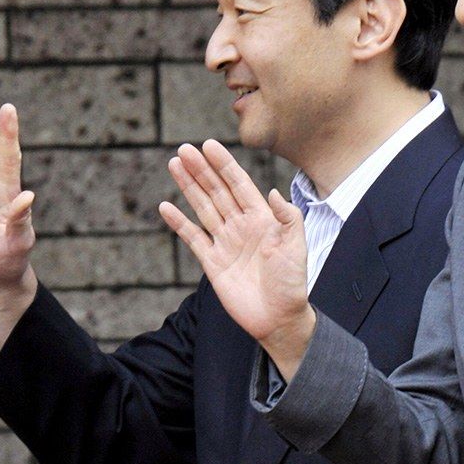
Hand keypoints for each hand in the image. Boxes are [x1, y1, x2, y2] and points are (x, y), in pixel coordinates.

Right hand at [162, 140, 315, 373]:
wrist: (279, 319)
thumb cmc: (292, 283)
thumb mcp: (297, 247)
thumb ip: (288, 218)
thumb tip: (273, 192)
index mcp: (262, 219)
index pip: (240, 185)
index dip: (224, 165)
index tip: (209, 145)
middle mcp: (242, 227)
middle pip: (217, 191)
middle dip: (201, 170)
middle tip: (184, 149)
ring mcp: (225, 243)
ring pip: (203, 208)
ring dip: (189, 187)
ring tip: (175, 165)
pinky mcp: (213, 263)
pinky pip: (193, 238)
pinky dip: (179, 223)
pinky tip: (166, 207)